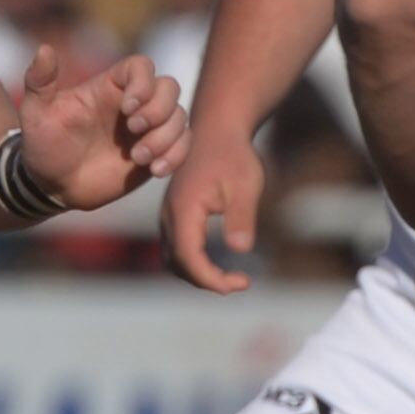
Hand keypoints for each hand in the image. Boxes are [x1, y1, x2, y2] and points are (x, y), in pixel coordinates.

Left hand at [17, 45, 191, 211]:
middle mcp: (134, 103)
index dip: (142, 83)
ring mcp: (148, 128)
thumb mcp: (36, 112)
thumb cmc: (44, 144)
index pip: (141, 67)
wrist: (53, 184)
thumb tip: (44, 49)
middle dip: (159, 109)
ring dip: (166, 137)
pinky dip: (176, 155)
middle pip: (169, 88)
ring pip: (179, 117)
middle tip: (134, 129)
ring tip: (139, 158)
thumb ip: (39, 80)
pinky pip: (183, 146)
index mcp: (109, 87)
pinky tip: (155, 170)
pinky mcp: (157, 152)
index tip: (127, 108)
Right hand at [164, 124, 268, 292]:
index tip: (241, 283)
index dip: (211, 279)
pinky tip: (219, 263)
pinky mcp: (175, 215)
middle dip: (207, 281)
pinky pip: (177, 248)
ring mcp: (169, 215)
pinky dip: (195, 263)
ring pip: (174, 259)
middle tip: (242, 283)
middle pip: (177, 264)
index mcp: (184, 209)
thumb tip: (240, 250)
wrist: (216, 130)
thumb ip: (241, 217)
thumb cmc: (234, 156)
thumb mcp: (245, 185)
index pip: (188, 257)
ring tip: (232, 278)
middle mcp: (170, 215)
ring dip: (199, 274)